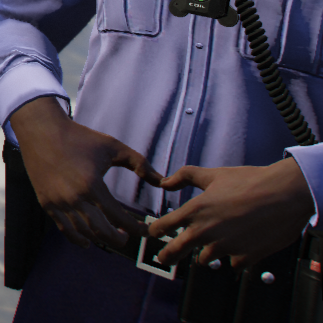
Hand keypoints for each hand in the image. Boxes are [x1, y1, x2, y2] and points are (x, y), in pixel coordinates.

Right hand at [10, 96, 159, 249]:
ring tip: (111, 236)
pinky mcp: (46, 203)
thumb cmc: (80, 137)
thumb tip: (163, 182)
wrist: (41, 131)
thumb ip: (140, 164)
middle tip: (128, 237)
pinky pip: (64, 229)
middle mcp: (74, 198)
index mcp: (92, 185)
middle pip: (102, 232)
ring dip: (100, 240)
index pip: (119, 217)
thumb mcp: (113, 146)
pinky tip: (88, 241)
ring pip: (83, 233)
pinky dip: (78, 239)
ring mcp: (58, 202)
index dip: (136, 228)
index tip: (145, 230)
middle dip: (119, 239)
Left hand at [149, 158, 313, 268]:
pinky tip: (243, 244)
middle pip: (174, 252)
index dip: (156, 230)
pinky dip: (236, 256)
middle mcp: (205, 232)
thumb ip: (185, 176)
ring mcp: (224, 248)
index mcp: (194, 211)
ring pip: (206, 259)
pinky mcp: (244, 258)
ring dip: (208, 253)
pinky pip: (233, 263)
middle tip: (163, 259)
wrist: (284, 195)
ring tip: (218, 241)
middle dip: (166, 256)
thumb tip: (165, 182)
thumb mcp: (213, 174)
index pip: (163, 226)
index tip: (154, 233)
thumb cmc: (249, 182)